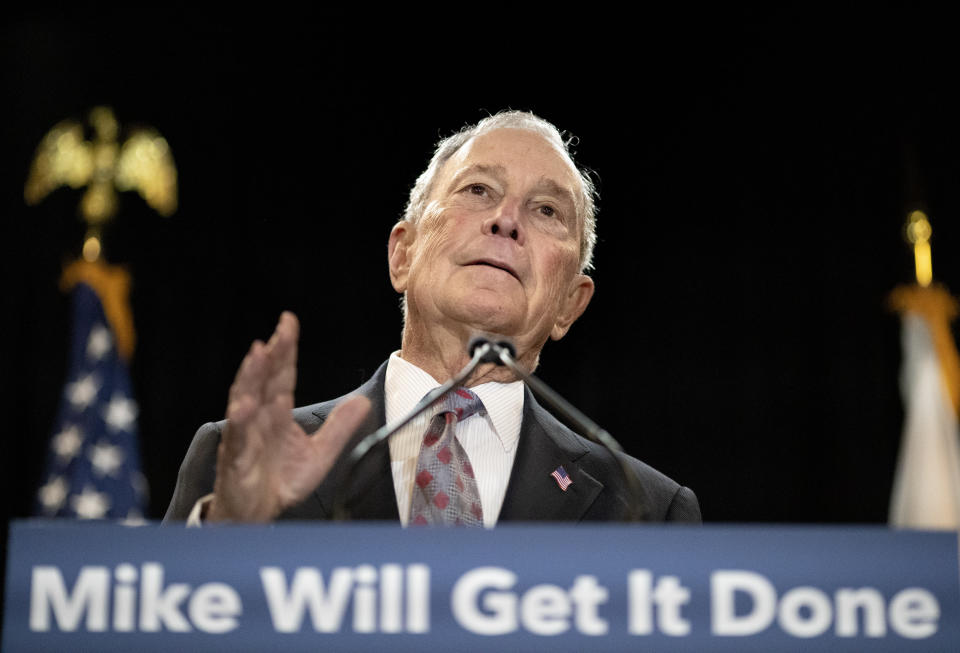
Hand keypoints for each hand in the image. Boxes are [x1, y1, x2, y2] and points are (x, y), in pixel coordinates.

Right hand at [208, 312, 369, 521]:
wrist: (258, 515)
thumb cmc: (281, 481)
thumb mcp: (320, 454)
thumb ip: (339, 428)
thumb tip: (363, 401)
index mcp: (278, 413)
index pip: (282, 375)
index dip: (286, 348)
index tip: (288, 322)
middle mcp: (259, 418)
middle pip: (264, 380)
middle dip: (271, 355)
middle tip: (279, 331)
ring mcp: (245, 436)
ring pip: (245, 400)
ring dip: (250, 377)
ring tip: (258, 354)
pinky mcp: (236, 459)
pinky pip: (237, 438)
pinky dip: (239, 421)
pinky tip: (244, 405)